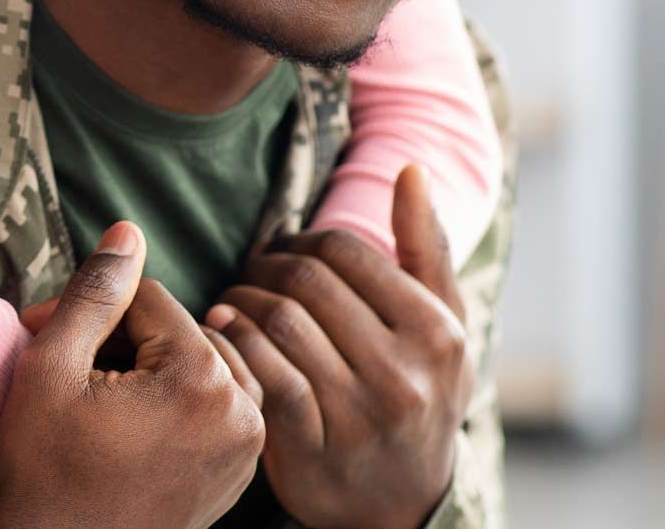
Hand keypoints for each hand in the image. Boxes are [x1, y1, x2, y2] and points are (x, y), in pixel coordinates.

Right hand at [0, 221, 266, 528]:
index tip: (42, 334)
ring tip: (94, 399)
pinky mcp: (239, 472)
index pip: (147, 299)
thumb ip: (95, 292)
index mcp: (203, 382)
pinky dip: (169, 401)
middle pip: (174, 329)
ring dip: (144, 367)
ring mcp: (247, 447)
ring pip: (192, 361)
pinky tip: (125, 426)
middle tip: (64, 372)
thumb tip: (129, 230)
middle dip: (117, 339)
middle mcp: (242, 412)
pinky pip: (209, 403)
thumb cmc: (46, 475)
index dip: (89, 310)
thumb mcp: (52, 369)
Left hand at [205, 166, 472, 528]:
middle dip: (265, 266)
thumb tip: (410, 170)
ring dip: (241, 299)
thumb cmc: (419, 393)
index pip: (346, 250)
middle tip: (251, 271)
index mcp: (436, 333)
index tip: (285, 252)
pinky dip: (232, 341)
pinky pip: (260, 371)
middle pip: (307, 281)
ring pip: (278, 322)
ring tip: (234, 299)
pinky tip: (222, 332)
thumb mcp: (442, 328)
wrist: (400, 504)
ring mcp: (357, 415)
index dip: (301, 240)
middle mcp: (404, 375)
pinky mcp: (311, 448)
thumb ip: (427, 248)